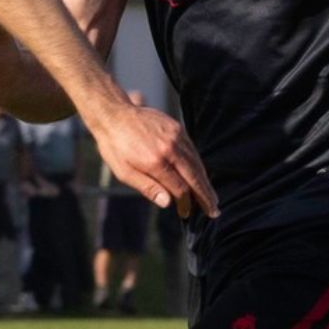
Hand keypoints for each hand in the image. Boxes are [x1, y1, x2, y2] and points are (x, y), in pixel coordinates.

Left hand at [87, 96, 217, 218]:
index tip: (188, 214)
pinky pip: (192, 150)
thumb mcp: (124, 172)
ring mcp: (175, 136)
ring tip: (211, 196)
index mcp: (155, 162)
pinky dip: (198, 164)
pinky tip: (200, 174)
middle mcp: (169, 148)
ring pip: (196, 162)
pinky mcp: (177, 128)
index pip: (180, 188)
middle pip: (194, 176)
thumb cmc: (115, 147)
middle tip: (214, 210)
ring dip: (205, 180)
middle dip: (205, 195)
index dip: (186, 203)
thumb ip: (147, 187)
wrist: (114, 114)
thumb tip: (168, 203)